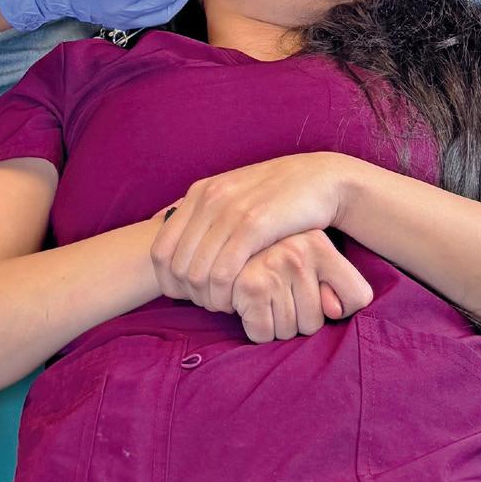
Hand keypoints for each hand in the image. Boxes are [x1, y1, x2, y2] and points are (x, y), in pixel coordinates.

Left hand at [150, 153, 346, 313]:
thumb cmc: (277, 195)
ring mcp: (230, 210)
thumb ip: (205, 214)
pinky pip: (223, 272)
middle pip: (177, 267)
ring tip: (227, 303)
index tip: (189, 295)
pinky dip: (225, 294)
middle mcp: (209, 199)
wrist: (320, 178)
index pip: (160, 251)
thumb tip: (172, 237)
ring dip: (209, 299)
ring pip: (197, 274)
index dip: (168, 282)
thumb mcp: (234, 194)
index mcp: (200, 192)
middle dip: (191, 295)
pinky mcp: (254, 224)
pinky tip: (239, 298)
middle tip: (212, 303)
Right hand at [230, 229, 373, 342]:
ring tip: (266, 298)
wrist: (226, 243)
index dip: (343, 308)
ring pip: (288, 332)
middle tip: (282, 296)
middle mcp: (300, 253)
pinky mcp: (251, 286)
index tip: (326, 298)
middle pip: (315, 324)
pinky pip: (262, 334)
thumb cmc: (276, 260)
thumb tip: (334, 310)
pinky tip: (251, 305)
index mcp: (320, 245)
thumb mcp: (315, 263)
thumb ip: (340, 288)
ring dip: (275, 325)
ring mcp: (275, 267)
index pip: (359, 297)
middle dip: (297, 319)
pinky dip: (256, 328)